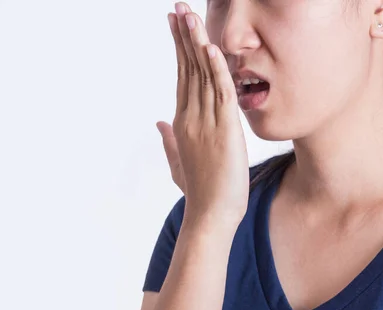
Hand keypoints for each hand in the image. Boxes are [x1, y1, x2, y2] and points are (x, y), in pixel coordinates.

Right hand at [157, 2, 249, 227]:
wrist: (211, 215)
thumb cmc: (199, 192)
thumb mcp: (179, 162)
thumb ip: (169, 140)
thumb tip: (159, 123)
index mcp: (182, 122)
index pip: (182, 77)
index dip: (180, 49)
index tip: (176, 25)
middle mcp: (190, 117)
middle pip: (188, 69)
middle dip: (183, 36)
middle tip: (178, 8)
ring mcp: (205, 123)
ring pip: (201, 75)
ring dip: (196, 42)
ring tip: (189, 15)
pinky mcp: (224, 130)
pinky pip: (219, 92)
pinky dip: (216, 68)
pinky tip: (211, 47)